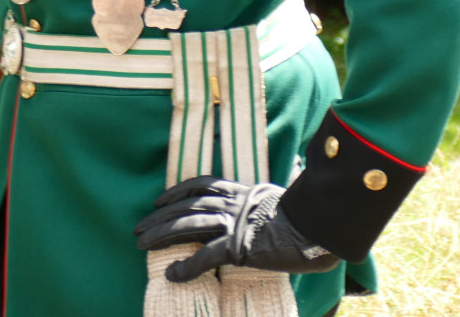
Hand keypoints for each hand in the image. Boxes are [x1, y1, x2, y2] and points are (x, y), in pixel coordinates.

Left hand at [134, 177, 338, 280]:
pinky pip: (205, 257)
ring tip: (141, 244)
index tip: (159, 200)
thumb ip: (269, 197)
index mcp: (243, 192)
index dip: (177, 192)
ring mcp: (235, 223)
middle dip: (160, 216)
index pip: (201, 185)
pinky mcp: (239, 246)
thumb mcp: (283, 200)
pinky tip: (172, 273)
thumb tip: (276, 188)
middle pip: (187, 205)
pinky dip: (187, 266)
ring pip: (189, 225)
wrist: (321, 229)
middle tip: (138, 227)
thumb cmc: (308, 218)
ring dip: (162, 235)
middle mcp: (234, 203)